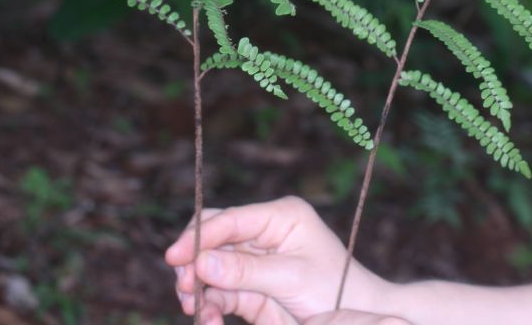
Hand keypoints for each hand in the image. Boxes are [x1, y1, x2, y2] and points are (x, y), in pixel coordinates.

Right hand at [165, 196, 389, 320]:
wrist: (357, 317)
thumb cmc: (335, 290)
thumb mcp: (291, 278)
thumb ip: (245, 271)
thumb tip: (201, 263)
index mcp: (280, 216)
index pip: (231, 219)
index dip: (199, 236)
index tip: (174, 257)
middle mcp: (265, 233)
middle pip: (215, 236)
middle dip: (194, 260)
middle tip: (183, 287)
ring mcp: (257, 261)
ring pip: (212, 267)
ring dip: (198, 287)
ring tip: (193, 309)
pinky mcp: (252, 289)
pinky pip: (220, 293)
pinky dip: (210, 306)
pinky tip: (209, 321)